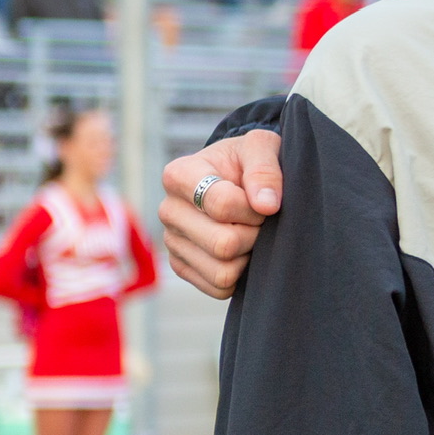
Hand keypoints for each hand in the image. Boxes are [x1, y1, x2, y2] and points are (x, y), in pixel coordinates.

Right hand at [158, 130, 282, 297]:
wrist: (239, 178)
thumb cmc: (249, 161)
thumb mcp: (262, 147)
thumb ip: (265, 168)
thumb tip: (266, 205)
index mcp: (179, 175)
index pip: (222, 204)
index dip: (255, 207)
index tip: (264, 200)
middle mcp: (168, 210)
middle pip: (223, 243)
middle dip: (254, 233)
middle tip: (260, 220)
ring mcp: (172, 242)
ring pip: (222, 271)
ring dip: (249, 256)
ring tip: (251, 233)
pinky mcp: (182, 267)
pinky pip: (219, 287)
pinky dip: (241, 275)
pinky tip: (243, 252)